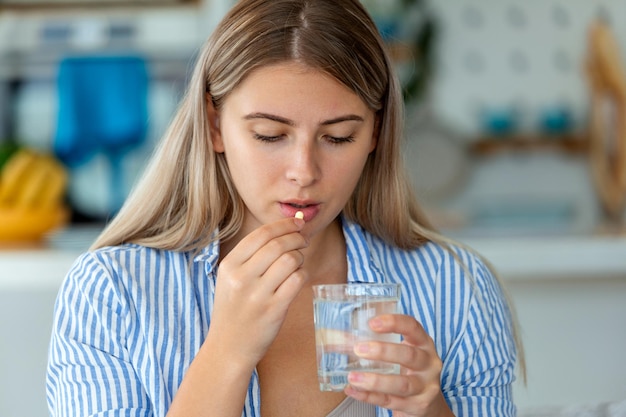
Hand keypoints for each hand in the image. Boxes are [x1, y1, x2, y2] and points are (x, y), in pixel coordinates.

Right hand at [206, 217, 308, 368]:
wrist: (228, 347)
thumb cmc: (233, 310)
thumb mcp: (230, 279)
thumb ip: (251, 256)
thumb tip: (283, 229)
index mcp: (229, 266)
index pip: (261, 234)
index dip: (283, 224)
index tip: (296, 222)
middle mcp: (241, 278)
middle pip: (278, 244)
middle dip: (296, 237)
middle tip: (303, 239)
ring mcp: (258, 294)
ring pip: (290, 260)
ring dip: (299, 257)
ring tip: (297, 263)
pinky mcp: (274, 309)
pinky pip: (297, 280)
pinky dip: (302, 274)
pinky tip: (298, 277)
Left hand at [344, 315, 453, 416]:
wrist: (427, 400)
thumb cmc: (409, 369)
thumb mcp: (403, 352)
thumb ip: (380, 343)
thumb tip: (339, 337)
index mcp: (424, 343)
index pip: (413, 327)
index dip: (394, 323)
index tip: (372, 323)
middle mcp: (429, 363)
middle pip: (409, 355)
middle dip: (383, 351)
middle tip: (358, 349)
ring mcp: (426, 386)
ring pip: (402, 384)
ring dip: (375, 380)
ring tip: (353, 377)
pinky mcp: (418, 405)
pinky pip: (392, 401)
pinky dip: (370, 397)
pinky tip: (354, 391)